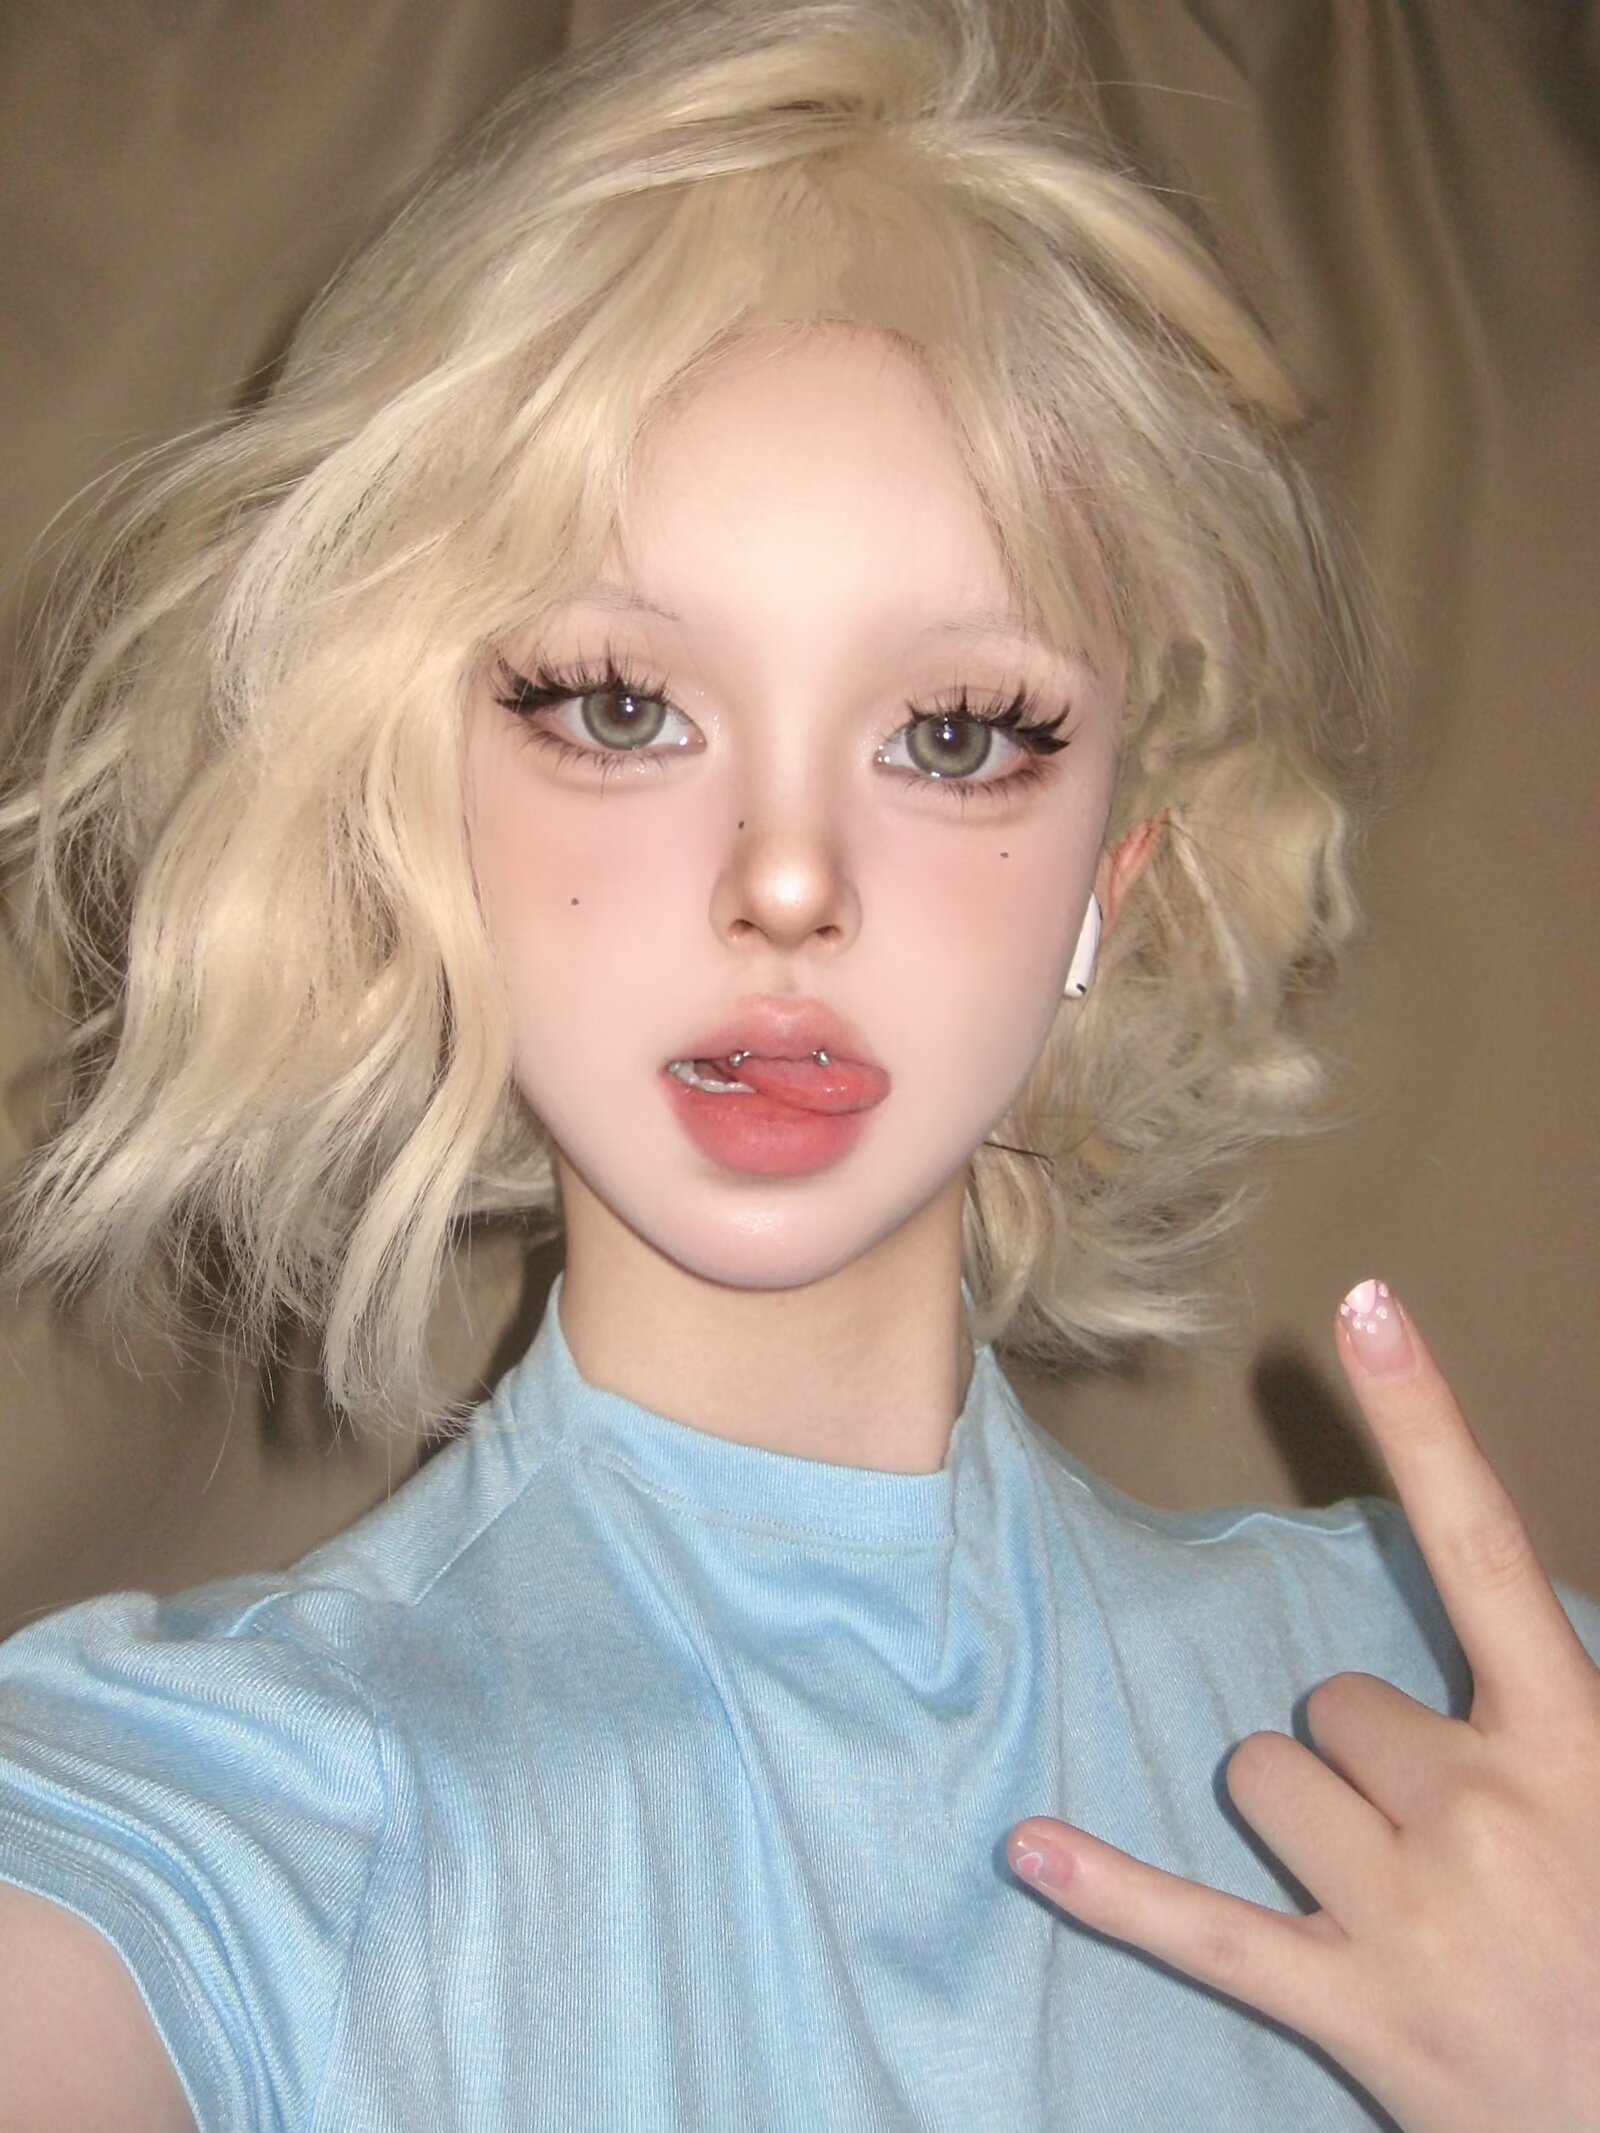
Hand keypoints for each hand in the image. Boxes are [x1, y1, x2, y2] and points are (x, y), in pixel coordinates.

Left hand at [1007, 1280, 1599, 2132]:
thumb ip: (1551, 1713)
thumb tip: (1503, 1624)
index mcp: (1571, 1744)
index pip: (1481, 1546)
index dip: (1423, 1418)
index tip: (1363, 1304)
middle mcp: (1486, 1806)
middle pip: (1333, 1697)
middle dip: (1368, 1752)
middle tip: (1449, 1846)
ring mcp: (1411, 1910)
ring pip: (1265, 1777)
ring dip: (1308, 1821)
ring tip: (1397, 1901)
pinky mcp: (1354, 2005)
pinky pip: (1202, 1927)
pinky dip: (1113, 1890)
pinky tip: (1031, 1848)